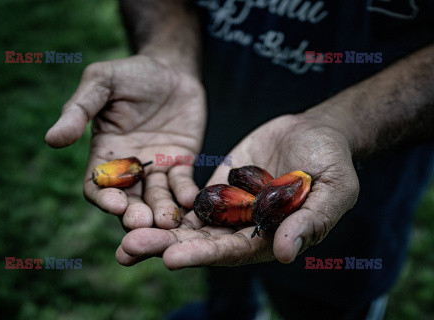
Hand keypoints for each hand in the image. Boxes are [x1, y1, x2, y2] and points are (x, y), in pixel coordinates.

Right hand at [45, 55, 205, 228]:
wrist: (171, 69)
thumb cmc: (131, 73)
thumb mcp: (101, 83)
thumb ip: (79, 110)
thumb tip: (51, 139)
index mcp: (104, 154)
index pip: (97, 186)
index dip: (104, 198)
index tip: (115, 205)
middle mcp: (129, 167)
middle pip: (128, 200)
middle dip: (135, 214)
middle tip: (144, 223)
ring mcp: (156, 168)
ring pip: (157, 198)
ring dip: (161, 211)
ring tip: (168, 221)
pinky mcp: (180, 163)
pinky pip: (183, 184)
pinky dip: (185, 193)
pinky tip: (189, 200)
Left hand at [117, 114, 359, 267]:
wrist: (315, 132)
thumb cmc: (331, 161)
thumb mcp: (332, 189)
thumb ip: (311, 220)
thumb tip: (285, 254)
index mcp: (270, 238)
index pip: (232, 252)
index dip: (202, 255)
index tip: (170, 256)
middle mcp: (244, 231)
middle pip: (201, 243)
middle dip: (166, 246)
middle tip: (129, 248)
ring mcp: (228, 210)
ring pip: (188, 225)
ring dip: (156, 230)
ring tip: (123, 234)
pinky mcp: (217, 189)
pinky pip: (188, 199)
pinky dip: (164, 205)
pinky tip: (136, 205)